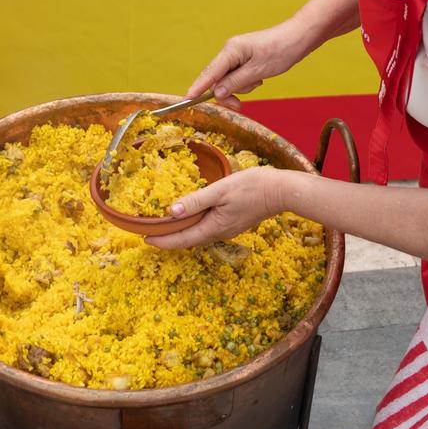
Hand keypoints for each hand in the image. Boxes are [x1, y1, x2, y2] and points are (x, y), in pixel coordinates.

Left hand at [142, 167, 283, 250]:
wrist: (281, 190)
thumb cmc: (252, 187)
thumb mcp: (220, 191)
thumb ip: (196, 201)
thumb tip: (171, 212)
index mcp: (214, 227)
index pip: (183, 240)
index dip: (163, 241)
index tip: (146, 240)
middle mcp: (220, 232)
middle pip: (189, 240)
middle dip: (170, 239)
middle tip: (151, 234)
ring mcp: (228, 229)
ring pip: (199, 235)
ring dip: (182, 233)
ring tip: (166, 227)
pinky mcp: (234, 222)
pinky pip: (209, 228)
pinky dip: (195, 226)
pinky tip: (191, 217)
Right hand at [186, 19, 317, 104]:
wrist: (299, 38)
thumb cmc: (281, 51)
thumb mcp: (258, 71)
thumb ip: (235, 83)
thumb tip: (216, 93)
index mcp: (231, 50)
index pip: (209, 72)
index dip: (198, 87)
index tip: (186, 99)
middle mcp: (231, 51)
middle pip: (218, 79)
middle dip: (228, 93)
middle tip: (239, 106)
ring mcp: (238, 54)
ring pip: (230, 79)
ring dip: (242, 87)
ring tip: (259, 81)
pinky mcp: (246, 58)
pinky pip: (239, 76)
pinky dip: (247, 82)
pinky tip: (260, 78)